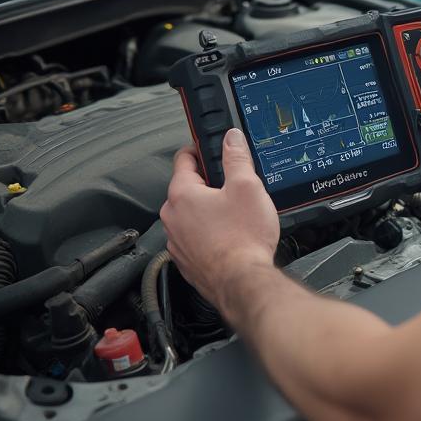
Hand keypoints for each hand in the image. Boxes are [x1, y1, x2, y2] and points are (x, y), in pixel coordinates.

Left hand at [160, 129, 280, 320]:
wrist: (241, 282)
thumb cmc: (243, 238)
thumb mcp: (247, 186)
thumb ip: (237, 158)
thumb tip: (231, 138)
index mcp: (182, 194)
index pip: (184, 159)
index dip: (199, 149)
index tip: (209, 148)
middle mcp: (172, 217)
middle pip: (187, 188)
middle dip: (208, 184)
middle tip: (233, 186)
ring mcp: (176, 241)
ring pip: (190, 215)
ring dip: (207, 211)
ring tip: (234, 216)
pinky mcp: (186, 261)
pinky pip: (194, 238)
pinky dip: (208, 234)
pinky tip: (229, 237)